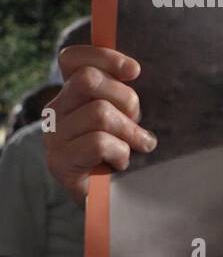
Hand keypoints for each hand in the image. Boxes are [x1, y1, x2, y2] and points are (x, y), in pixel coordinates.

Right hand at [44, 46, 155, 201]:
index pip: (72, 59)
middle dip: (125, 99)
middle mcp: (54, 112)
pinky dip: (120, 153)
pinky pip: (99, 142)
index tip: (134, 71)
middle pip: (90, 80)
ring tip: (133, 146)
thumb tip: (131, 69)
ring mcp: (53, 137)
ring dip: (128, 132)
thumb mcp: (123, 116)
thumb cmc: (118, 153)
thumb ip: (120, 94)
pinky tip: (120, 163)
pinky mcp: (59, 162)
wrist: (106, 199)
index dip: (104, 57)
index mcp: (69, 96)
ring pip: (100, 113)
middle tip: (135, 124)